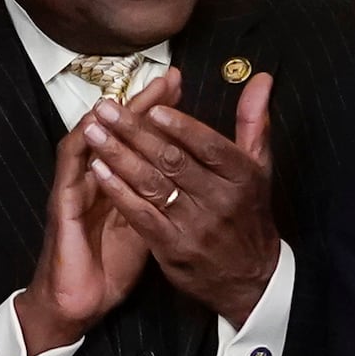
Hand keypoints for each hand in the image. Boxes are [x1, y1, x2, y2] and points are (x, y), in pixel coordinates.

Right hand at [16, 84, 159, 355]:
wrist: (78, 301)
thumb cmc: (110, 266)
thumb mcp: (148, 227)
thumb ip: (164, 198)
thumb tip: (191, 178)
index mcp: (122, 183)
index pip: (142, 139)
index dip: (161, 113)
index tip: (182, 89)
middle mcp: (97, 179)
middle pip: (119, 132)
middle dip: (144, 104)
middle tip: (167, 79)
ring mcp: (77, 188)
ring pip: (91, 141)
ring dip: (108, 117)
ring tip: (128, 92)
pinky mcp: (63, 206)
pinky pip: (70, 171)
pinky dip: (81, 148)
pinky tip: (92, 129)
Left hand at [84, 67, 281, 326]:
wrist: (249, 278)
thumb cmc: (248, 214)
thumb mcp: (259, 168)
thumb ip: (254, 121)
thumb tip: (261, 77)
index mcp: (241, 176)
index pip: (208, 145)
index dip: (180, 126)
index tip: (151, 106)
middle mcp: (219, 200)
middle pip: (173, 161)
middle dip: (134, 132)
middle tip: (105, 109)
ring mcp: (195, 226)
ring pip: (153, 185)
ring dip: (119, 157)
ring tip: (93, 132)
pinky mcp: (173, 248)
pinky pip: (142, 215)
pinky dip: (120, 192)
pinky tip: (99, 171)